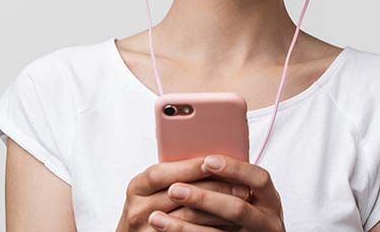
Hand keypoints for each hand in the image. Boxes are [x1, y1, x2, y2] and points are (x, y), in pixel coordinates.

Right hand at [115, 155, 251, 230]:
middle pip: (179, 195)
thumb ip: (176, 172)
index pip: (160, 174)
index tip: (213, 161)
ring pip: (189, 218)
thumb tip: (214, 155)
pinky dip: (216, 226)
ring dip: (220, 208)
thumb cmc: (153, 204)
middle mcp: (137, 211)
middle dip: (214, 188)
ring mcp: (147, 231)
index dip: (187, 167)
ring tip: (243, 200)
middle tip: (242, 184)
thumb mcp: (155, 186)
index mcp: (136, 188)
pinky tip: (233, 220)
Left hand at [147, 154, 285, 231]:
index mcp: (270, 199)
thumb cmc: (245, 214)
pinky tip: (166, 230)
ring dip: (183, 225)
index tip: (208, 161)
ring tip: (157, 217)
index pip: (259, 179)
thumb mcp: (250, 195)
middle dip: (203, 198)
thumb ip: (233, 181)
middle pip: (237, 208)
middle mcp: (266, 221)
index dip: (235, 169)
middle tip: (174, 189)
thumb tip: (199, 158)